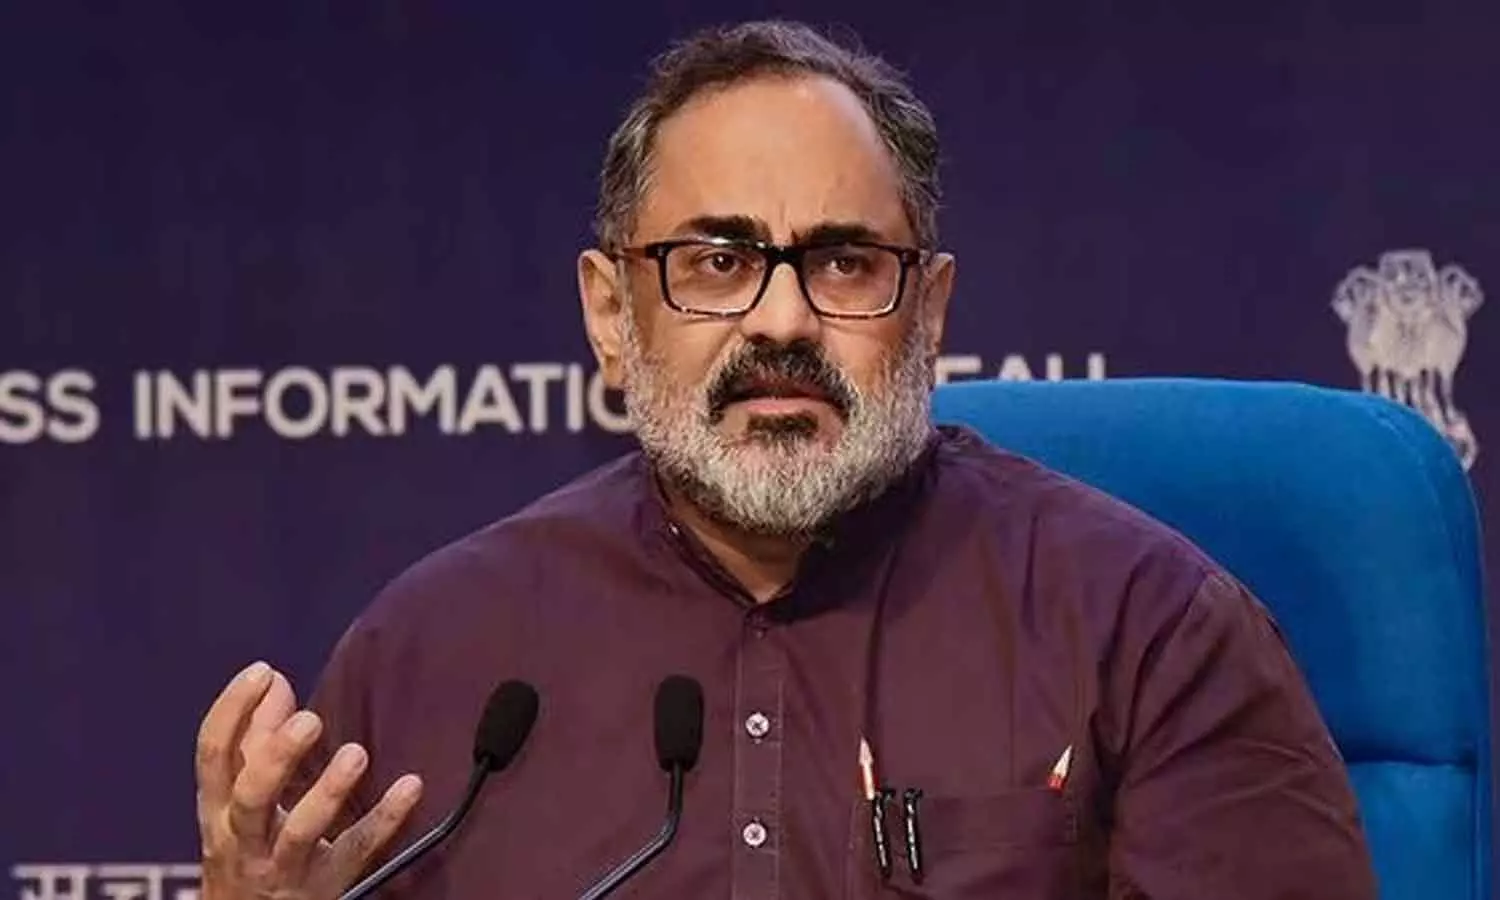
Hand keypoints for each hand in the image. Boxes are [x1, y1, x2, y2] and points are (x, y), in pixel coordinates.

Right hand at [195, 661, 423, 899]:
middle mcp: (244, 840)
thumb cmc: (247, 852)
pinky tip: (411, 786)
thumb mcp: (238, 803)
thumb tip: (275, 681)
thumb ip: (256, 742)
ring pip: (301, 832)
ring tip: (357, 753)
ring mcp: (283, 868)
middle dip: (277, 756)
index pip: (213, 756)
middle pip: (250, 796)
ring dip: (328, 792)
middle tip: (311, 719)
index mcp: (218, 811)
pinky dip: (385, 820)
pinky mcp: (324, 887)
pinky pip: (356, 853)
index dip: (231, 710)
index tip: (263, 671)